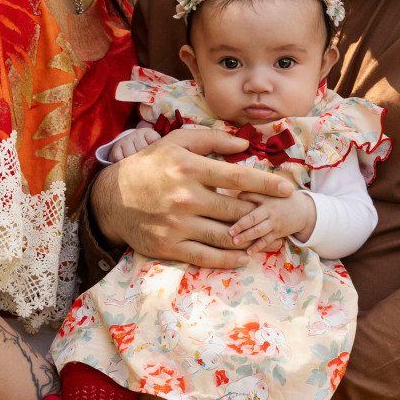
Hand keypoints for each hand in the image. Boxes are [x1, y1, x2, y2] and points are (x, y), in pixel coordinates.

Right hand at [90, 129, 295, 268]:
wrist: (112, 198)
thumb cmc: (149, 165)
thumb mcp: (175, 142)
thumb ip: (211, 139)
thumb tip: (244, 145)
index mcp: (190, 167)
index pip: (238, 176)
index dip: (267, 184)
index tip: (288, 189)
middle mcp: (185, 196)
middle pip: (236, 209)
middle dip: (261, 214)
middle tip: (278, 217)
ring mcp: (177, 224)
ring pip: (225, 236)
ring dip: (251, 239)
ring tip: (269, 239)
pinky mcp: (169, 246)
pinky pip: (206, 257)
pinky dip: (229, 260)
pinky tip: (243, 257)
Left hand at [229, 189, 315, 251]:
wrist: (304, 211)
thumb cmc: (281, 199)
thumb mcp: (270, 192)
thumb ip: (253, 192)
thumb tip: (231, 193)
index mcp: (267, 197)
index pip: (251, 196)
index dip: (240, 199)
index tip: (226, 203)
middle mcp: (270, 210)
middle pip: (254, 217)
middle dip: (241, 225)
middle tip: (229, 231)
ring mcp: (274, 223)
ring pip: (259, 231)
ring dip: (247, 236)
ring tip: (234, 242)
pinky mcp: (278, 233)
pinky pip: (267, 241)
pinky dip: (257, 247)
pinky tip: (248, 252)